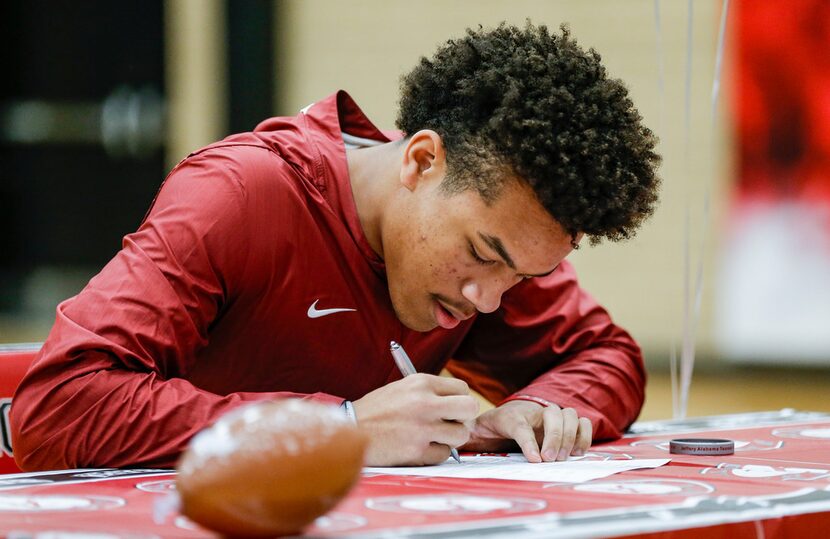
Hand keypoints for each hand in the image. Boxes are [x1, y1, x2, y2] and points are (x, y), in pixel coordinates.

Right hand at [352, 373, 478, 465]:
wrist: (349, 432)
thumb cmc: (375, 411)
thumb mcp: (401, 388)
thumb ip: (429, 392)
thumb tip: (457, 404)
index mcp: (421, 383)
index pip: (462, 388)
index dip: (460, 401)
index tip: (452, 409)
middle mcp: (424, 402)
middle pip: (470, 408)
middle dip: (464, 419)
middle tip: (451, 424)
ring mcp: (422, 427)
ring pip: (461, 435)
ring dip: (450, 439)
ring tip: (432, 437)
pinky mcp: (417, 450)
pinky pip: (444, 455)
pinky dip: (435, 454)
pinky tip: (419, 449)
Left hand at [460, 400, 591, 462]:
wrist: (507, 416)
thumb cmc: (493, 427)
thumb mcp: (478, 431)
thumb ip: (470, 436)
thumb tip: (454, 446)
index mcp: (511, 415)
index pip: (521, 425)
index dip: (529, 442)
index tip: (536, 460)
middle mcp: (534, 411)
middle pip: (552, 416)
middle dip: (554, 439)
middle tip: (550, 460)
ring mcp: (551, 414)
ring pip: (569, 415)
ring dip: (569, 436)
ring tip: (563, 457)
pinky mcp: (565, 421)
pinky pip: (582, 422)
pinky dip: (584, 435)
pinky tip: (577, 451)